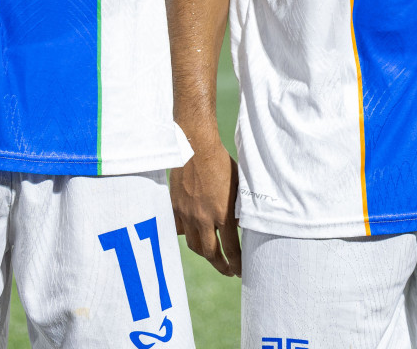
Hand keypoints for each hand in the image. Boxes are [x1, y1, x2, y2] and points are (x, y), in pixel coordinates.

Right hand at [171, 140, 240, 276]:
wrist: (195, 147)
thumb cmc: (221, 163)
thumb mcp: (238, 186)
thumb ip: (239, 209)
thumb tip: (239, 226)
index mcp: (223, 214)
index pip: (232, 249)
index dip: (237, 263)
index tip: (241, 269)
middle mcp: (204, 219)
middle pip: (210, 254)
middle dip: (221, 266)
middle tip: (228, 271)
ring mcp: (187, 214)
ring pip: (193, 245)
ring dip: (204, 254)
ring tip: (212, 256)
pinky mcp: (175, 207)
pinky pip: (180, 229)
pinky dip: (187, 235)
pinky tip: (193, 234)